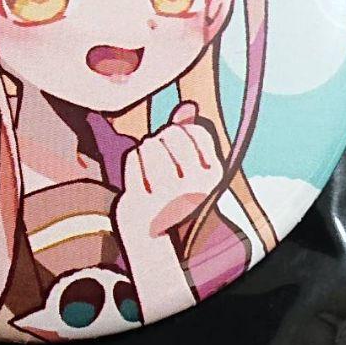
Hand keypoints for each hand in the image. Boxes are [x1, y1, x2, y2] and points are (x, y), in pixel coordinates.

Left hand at [115, 101, 223, 240]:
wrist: (155, 237)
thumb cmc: (172, 195)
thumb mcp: (189, 169)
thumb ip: (189, 136)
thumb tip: (187, 107)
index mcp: (213, 177)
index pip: (196, 132)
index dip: (181, 130)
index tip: (176, 144)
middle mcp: (194, 188)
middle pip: (172, 135)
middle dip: (162, 136)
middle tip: (158, 150)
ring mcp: (166, 197)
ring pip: (151, 145)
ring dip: (146, 147)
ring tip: (148, 159)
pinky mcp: (141, 202)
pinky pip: (133, 158)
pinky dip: (133, 158)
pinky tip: (137, 169)